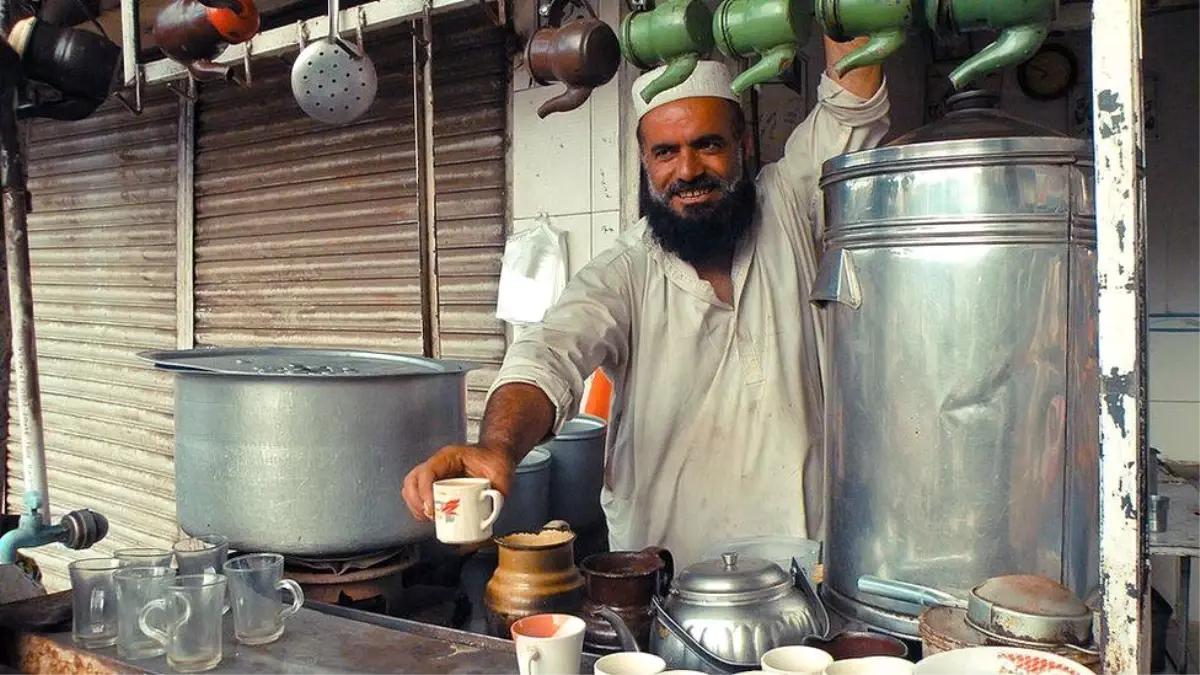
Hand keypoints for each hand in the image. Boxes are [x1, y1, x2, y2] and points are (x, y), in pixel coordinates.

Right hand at [401, 444, 515, 521]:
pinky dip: (418, 508)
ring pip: (411, 487)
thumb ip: (499, 492)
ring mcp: (435, 474)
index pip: (428, 471)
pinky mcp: (436, 484)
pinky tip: (427, 517)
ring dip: (415, 505)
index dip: (425, 490)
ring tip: (427, 518)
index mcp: (450, 457)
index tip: (432, 508)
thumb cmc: (495, 461)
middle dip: (417, 501)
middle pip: (413, 479)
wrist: (496, 456)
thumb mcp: (501, 474)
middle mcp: (438, 464)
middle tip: (430, 516)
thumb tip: (491, 511)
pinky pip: (417, 494)